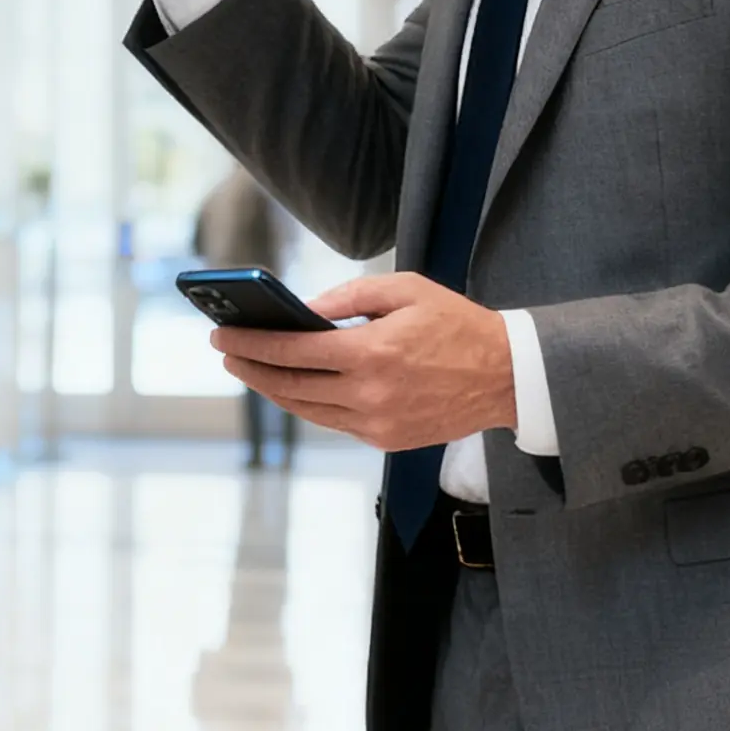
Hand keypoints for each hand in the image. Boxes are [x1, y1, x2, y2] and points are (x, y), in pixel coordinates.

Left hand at [214, 272, 514, 451]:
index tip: (223, 334)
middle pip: (290, 387)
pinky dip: (308, 404)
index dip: (252, 344)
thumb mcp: (405, 290)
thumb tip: (303, 312)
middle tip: (226, 353)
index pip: (293, 352)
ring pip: (308, 410)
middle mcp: (371, 395)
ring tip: (251, 370)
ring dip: (273, 391)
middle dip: (251, 369)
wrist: (506, 376)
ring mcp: (378, 423)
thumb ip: (349, 299)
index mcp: (373, 353)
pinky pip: (334, 422)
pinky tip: (292, 388)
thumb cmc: (457, 324)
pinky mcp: (387, 440)